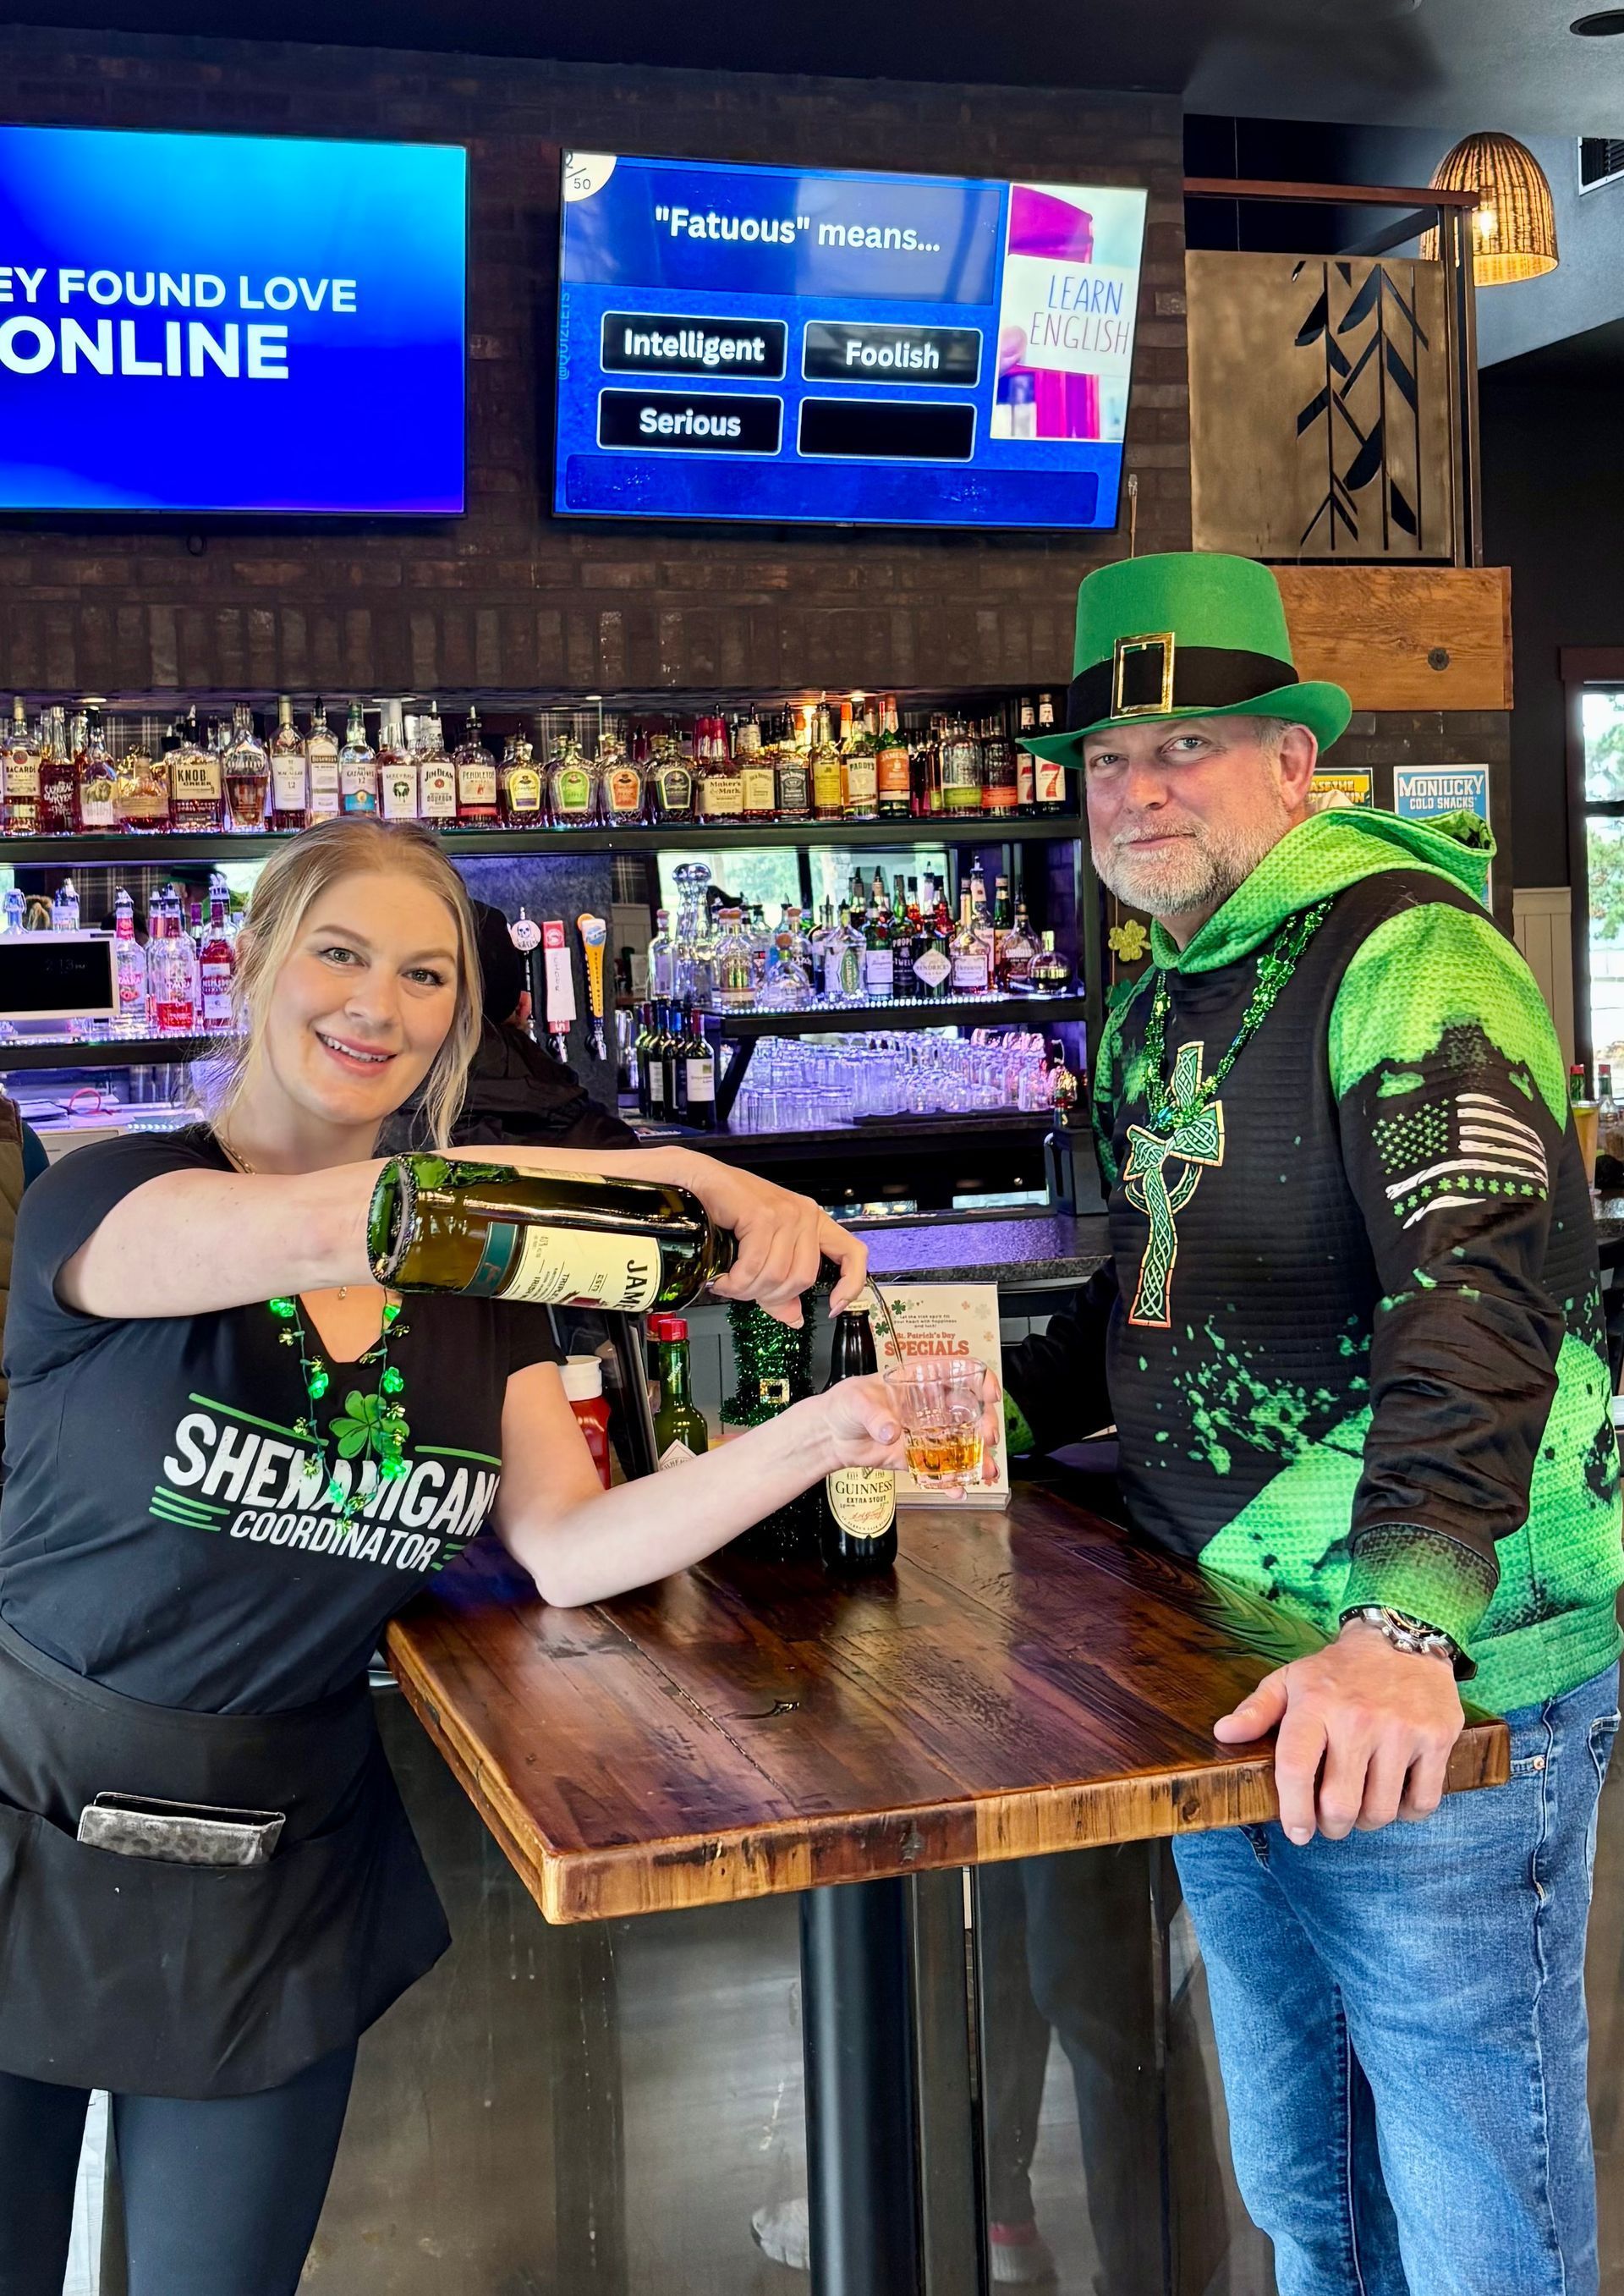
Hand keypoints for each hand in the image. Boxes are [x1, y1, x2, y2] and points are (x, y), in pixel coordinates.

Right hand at [672, 1156, 866, 1324]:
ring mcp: (787, 1213)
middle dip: (770, 1296)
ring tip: (729, 1285)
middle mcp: (806, 1215)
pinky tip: (723, 1280)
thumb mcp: (762, 1252)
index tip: (833, 1307)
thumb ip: (780, 1287)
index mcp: (814, 1222)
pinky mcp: (764, 1215)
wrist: (700, 1182)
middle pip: (804, 1278)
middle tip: (745, 1292)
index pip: (853, 1253)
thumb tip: (794, 1318)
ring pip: (777, 1275)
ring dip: (747, 1290)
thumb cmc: (729, 1211)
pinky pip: (755, 1266)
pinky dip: (736, 1281)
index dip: (850, 1284)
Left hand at [808, 1367, 1003, 1491]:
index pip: (956, 1371)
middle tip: (988, 1437)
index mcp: (917, 1380)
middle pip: (968, 1409)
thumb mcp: (855, 1401)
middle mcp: (928, 1405)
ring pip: (961, 1441)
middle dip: (985, 1423)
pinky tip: (959, 1488)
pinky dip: (951, 1479)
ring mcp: (925, 1432)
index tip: (988, 1393)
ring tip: (987, 1470)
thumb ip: (874, 1415)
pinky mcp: (916, 1456)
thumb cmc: (842, 1405)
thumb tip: (891, 1431)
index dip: (979, 1379)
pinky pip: (940, 1468)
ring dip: (978, 1455)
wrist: (829, 1435)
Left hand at [1212, 1618, 1463, 1842]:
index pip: (1296, 1769)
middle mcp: (1358, 1718)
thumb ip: (1257, 1710)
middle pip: (1340, 1804)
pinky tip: (1396, 1797)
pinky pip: (1422, 1802)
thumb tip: (1224, 1734)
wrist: (1403, 1639)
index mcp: (1315, 1705)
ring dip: (1368, 1821)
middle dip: (1332, 1826)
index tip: (1297, 1832)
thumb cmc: (1339, 1671)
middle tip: (1331, 1821)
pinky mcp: (1436, 1739)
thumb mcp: (1292, 1680)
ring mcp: (1401, 1730)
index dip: (1293, 1811)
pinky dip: (1408, 1812)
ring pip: (1381, 1811)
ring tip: (1362, 1807)